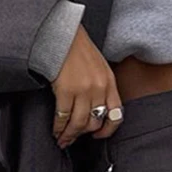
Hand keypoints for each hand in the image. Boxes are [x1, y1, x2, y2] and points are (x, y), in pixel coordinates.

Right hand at [51, 25, 123, 148]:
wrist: (60, 31)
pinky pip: (64, 116)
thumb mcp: (99, 66)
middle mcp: (99, 88)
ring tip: (63, 139)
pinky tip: (56, 130)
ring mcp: (83, 90)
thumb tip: (96, 108)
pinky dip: (59, 127)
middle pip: (95, 122)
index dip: (108, 130)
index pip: (116, 115)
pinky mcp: (65, 90)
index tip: (99, 135)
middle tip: (74, 139)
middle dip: (84, 134)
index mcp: (110, 82)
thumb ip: (102, 86)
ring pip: (79, 123)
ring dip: (70, 135)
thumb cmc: (76, 47)